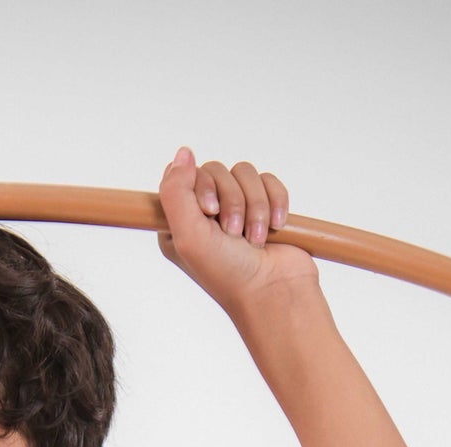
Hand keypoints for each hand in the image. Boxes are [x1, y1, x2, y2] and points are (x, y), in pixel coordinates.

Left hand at [156, 148, 318, 312]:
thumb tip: (184, 152)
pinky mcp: (265, 206)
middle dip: (232, 201)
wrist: (274, 291)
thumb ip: (175, 191)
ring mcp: (237, 209)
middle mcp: (206, 214)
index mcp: (180, 222)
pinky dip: (275, 202)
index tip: (210, 213)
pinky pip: (269, 181)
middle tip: (234, 233)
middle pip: (216, 170)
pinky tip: (275, 227)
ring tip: (255, 239)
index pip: (185, 174)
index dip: (202, 188)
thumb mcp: (188, 236)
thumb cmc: (228, 274)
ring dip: (255, 206)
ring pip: (244, 173)